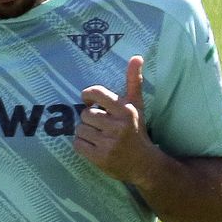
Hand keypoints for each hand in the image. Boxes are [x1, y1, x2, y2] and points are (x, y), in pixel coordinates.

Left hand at [75, 55, 157, 184]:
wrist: (144, 164)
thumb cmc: (137, 130)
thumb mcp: (137, 105)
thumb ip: (134, 80)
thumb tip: (137, 56)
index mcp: (125, 110)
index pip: (97, 93)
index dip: (87, 96)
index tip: (88, 101)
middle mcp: (118, 126)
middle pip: (86, 114)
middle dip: (90, 119)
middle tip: (99, 125)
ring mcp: (109, 143)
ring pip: (80, 129)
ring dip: (85, 132)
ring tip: (98, 136)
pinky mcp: (100, 158)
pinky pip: (78, 144)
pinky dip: (82, 145)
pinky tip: (94, 146)